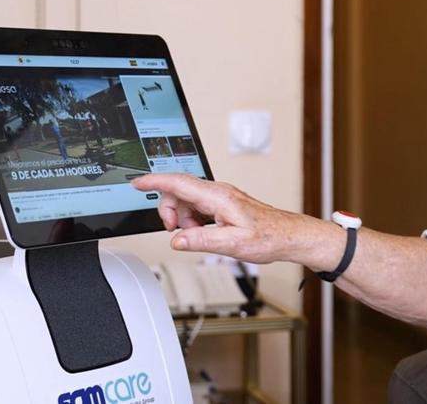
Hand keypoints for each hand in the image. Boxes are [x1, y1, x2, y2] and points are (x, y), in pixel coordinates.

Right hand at [132, 173, 328, 265]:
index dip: (155, 181)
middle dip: (169, 211)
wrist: (288, 236)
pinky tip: (204, 234)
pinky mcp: (223, 205)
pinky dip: (193, 221)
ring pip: (187, 201)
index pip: (179, 183)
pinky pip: (198, 207)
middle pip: (178, 191)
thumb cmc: (268, 237)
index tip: (138, 183)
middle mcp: (218, 192)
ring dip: (183, 219)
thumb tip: (177, 240)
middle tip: (174, 231)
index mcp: (218, 197)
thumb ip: (201, 241)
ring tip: (197, 236)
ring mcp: (221, 197)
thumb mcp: (232, 244)